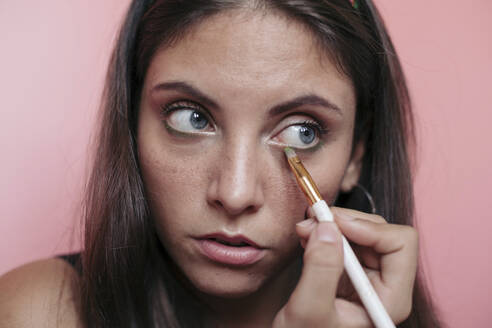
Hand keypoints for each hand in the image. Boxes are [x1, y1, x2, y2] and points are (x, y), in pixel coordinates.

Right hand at [272, 207, 417, 326]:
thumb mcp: (308, 308)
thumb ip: (321, 269)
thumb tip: (328, 227)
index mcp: (390, 300)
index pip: (400, 245)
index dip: (369, 228)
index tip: (334, 223)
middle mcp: (385, 287)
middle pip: (381, 233)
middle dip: (346, 222)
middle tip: (313, 219)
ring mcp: (368, 279)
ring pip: (362, 232)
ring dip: (333, 225)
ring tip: (306, 229)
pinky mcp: (350, 273)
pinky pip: (346, 240)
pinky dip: (327, 232)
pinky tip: (308, 237)